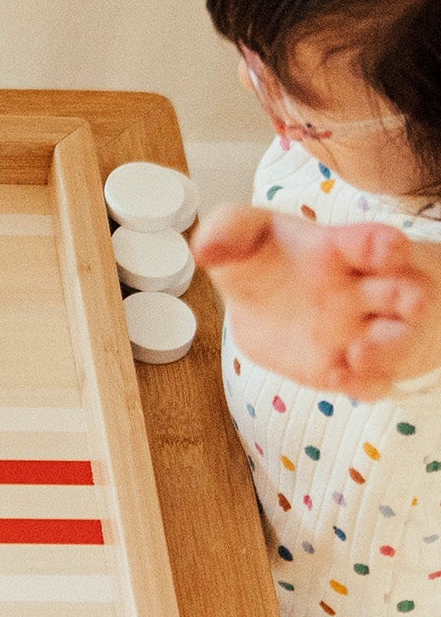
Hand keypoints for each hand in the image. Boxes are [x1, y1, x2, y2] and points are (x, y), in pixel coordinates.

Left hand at [195, 202, 440, 397]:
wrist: (268, 307)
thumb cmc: (268, 265)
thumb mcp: (246, 241)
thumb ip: (229, 233)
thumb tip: (207, 247)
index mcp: (341, 252)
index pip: (372, 243)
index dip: (382, 245)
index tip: (387, 249)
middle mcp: (364, 291)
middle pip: (405, 290)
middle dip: (411, 297)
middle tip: (409, 303)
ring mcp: (364, 332)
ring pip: (398, 339)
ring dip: (389, 347)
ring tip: (359, 353)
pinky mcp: (351, 369)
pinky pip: (373, 382)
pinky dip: (366, 384)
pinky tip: (344, 381)